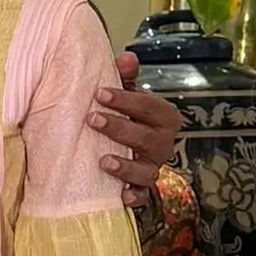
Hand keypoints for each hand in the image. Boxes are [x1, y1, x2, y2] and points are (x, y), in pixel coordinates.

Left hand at [95, 52, 184, 206]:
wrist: (126, 150)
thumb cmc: (127, 117)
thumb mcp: (126, 95)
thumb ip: (125, 77)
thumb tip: (126, 57)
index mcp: (163, 118)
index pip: (151, 106)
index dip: (127, 99)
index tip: (99, 93)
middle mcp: (162, 144)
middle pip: (148, 138)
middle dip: (121, 129)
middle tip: (93, 119)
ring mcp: (152, 169)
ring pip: (148, 171)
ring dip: (126, 167)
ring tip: (103, 160)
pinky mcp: (142, 191)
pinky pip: (143, 198)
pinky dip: (134, 197)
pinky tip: (121, 196)